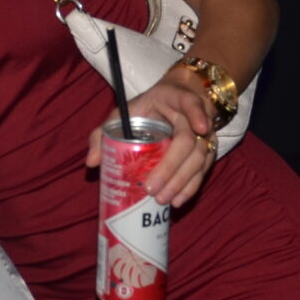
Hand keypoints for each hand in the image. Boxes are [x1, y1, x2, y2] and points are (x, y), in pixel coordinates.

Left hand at [83, 68, 215, 208]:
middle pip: (190, 142)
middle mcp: (196, 116)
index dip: (197, 114)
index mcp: (176, 98)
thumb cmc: (147, 107)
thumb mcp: (125, 112)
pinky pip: (202, 171)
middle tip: (152, 188)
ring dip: (181, 182)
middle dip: (172, 167)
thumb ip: (105, 132)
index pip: (191, 103)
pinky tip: (178, 201)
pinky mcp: (207, 152)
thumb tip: (91, 162)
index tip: (199, 128)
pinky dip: (190, 187)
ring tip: (163, 199)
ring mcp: (205, 135)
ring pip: (199, 159)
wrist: (173, 101)